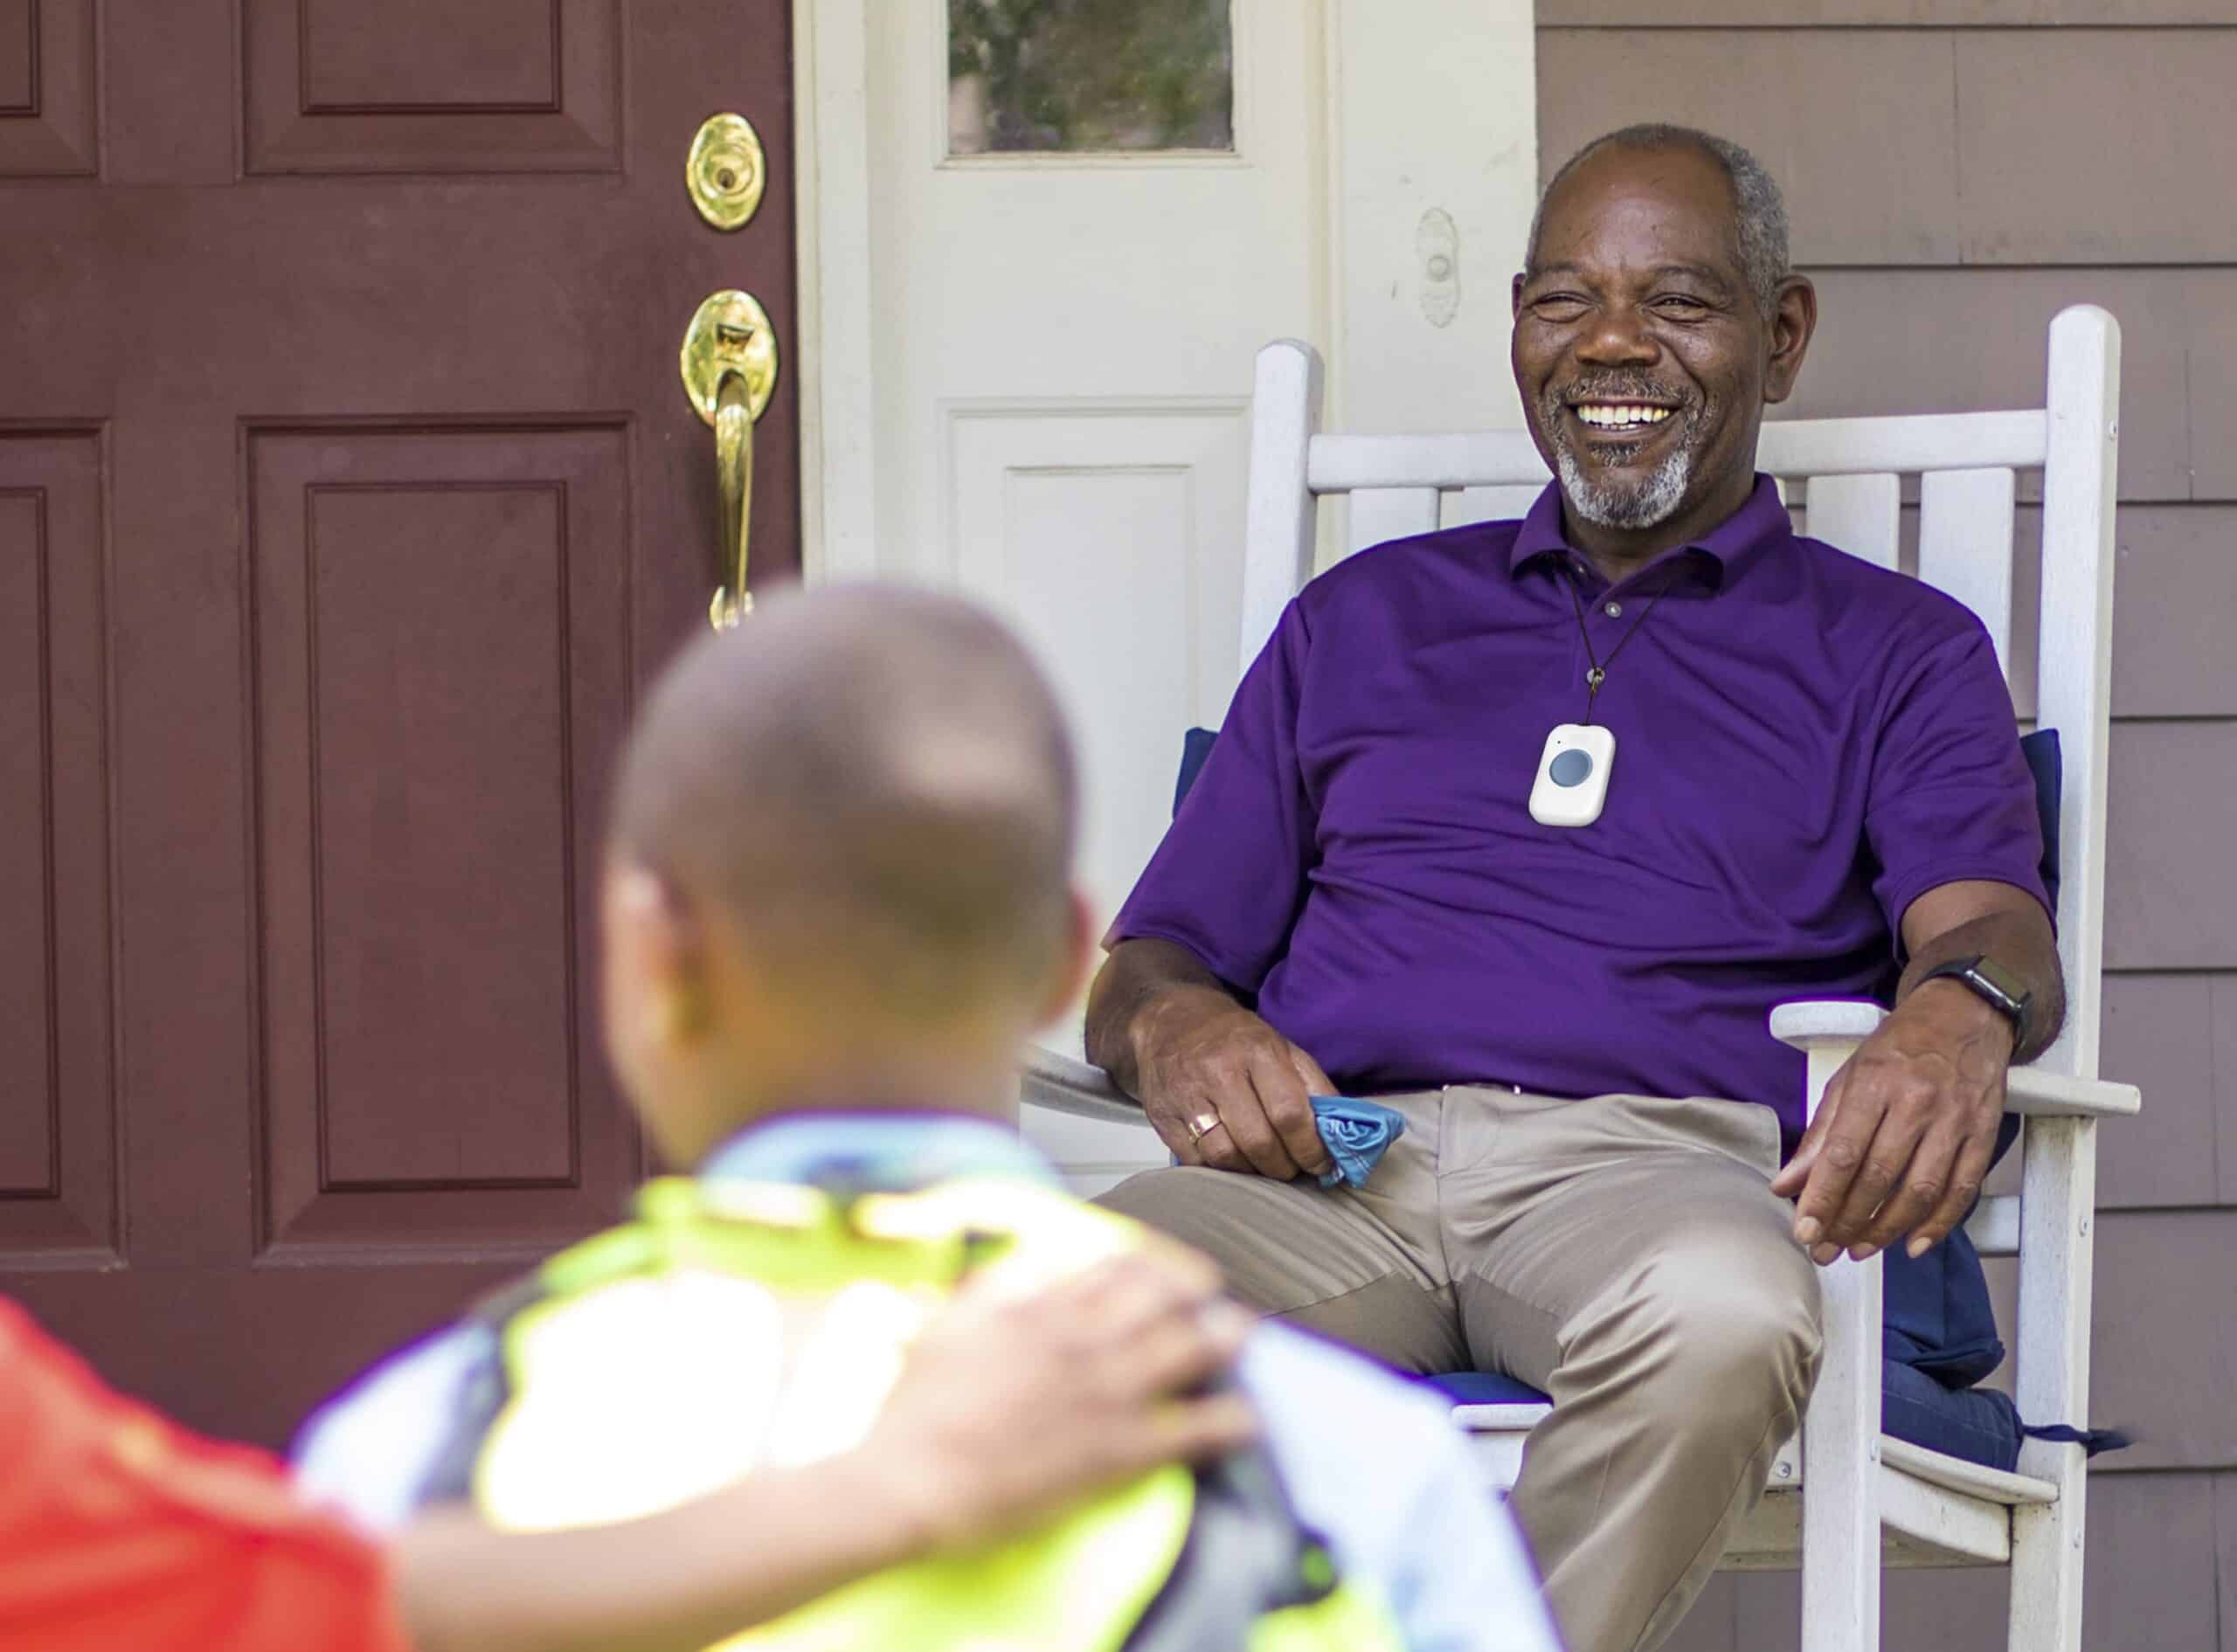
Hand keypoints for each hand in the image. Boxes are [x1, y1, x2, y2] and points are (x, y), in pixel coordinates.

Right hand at [859, 1249, 1255, 1553]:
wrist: (913, 1481)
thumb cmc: (915, 1410)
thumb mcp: (947, 1324)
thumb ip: (992, 1288)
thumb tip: (1024, 1266)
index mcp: (1040, 1306)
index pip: (1113, 1266)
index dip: (1148, 1262)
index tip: (1160, 1267)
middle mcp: (1083, 1338)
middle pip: (1163, 1296)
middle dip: (1196, 1289)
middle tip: (1212, 1293)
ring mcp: (1106, 1392)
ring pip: (1191, 1346)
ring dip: (1225, 1336)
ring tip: (1244, 1334)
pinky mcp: (1120, 1450)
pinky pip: (1195, 1428)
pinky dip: (1230, 1420)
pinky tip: (1250, 1418)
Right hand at [1128, 987, 1334, 1178]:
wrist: (1169, 1019)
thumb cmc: (1233, 1036)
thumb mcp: (1281, 1045)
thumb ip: (1314, 1085)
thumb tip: (1343, 1131)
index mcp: (1256, 1051)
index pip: (1289, 1113)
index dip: (1311, 1148)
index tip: (1322, 1164)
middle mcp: (1219, 1072)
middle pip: (1259, 1140)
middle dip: (1284, 1167)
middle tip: (1293, 1170)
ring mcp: (1186, 1095)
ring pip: (1225, 1156)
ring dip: (1252, 1173)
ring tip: (1264, 1167)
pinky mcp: (1162, 1116)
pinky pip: (1195, 1161)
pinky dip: (1219, 1170)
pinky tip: (1233, 1161)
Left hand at [1770, 980, 2015, 1264]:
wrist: (1965, 1016)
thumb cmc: (1900, 1047)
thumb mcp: (1849, 1077)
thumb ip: (1820, 1134)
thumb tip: (1788, 1184)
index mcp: (1875, 1083)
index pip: (1844, 1152)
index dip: (1823, 1197)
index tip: (1805, 1230)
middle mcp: (1917, 1103)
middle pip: (1879, 1177)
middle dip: (1848, 1222)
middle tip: (1827, 1249)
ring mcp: (1954, 1120)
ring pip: (1920, 1191)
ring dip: (1887, 1229)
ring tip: (1860, 1250)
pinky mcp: (1983, 1134)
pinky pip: (1962, 1189)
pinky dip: (1939, 1224)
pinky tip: (1913, 1244)